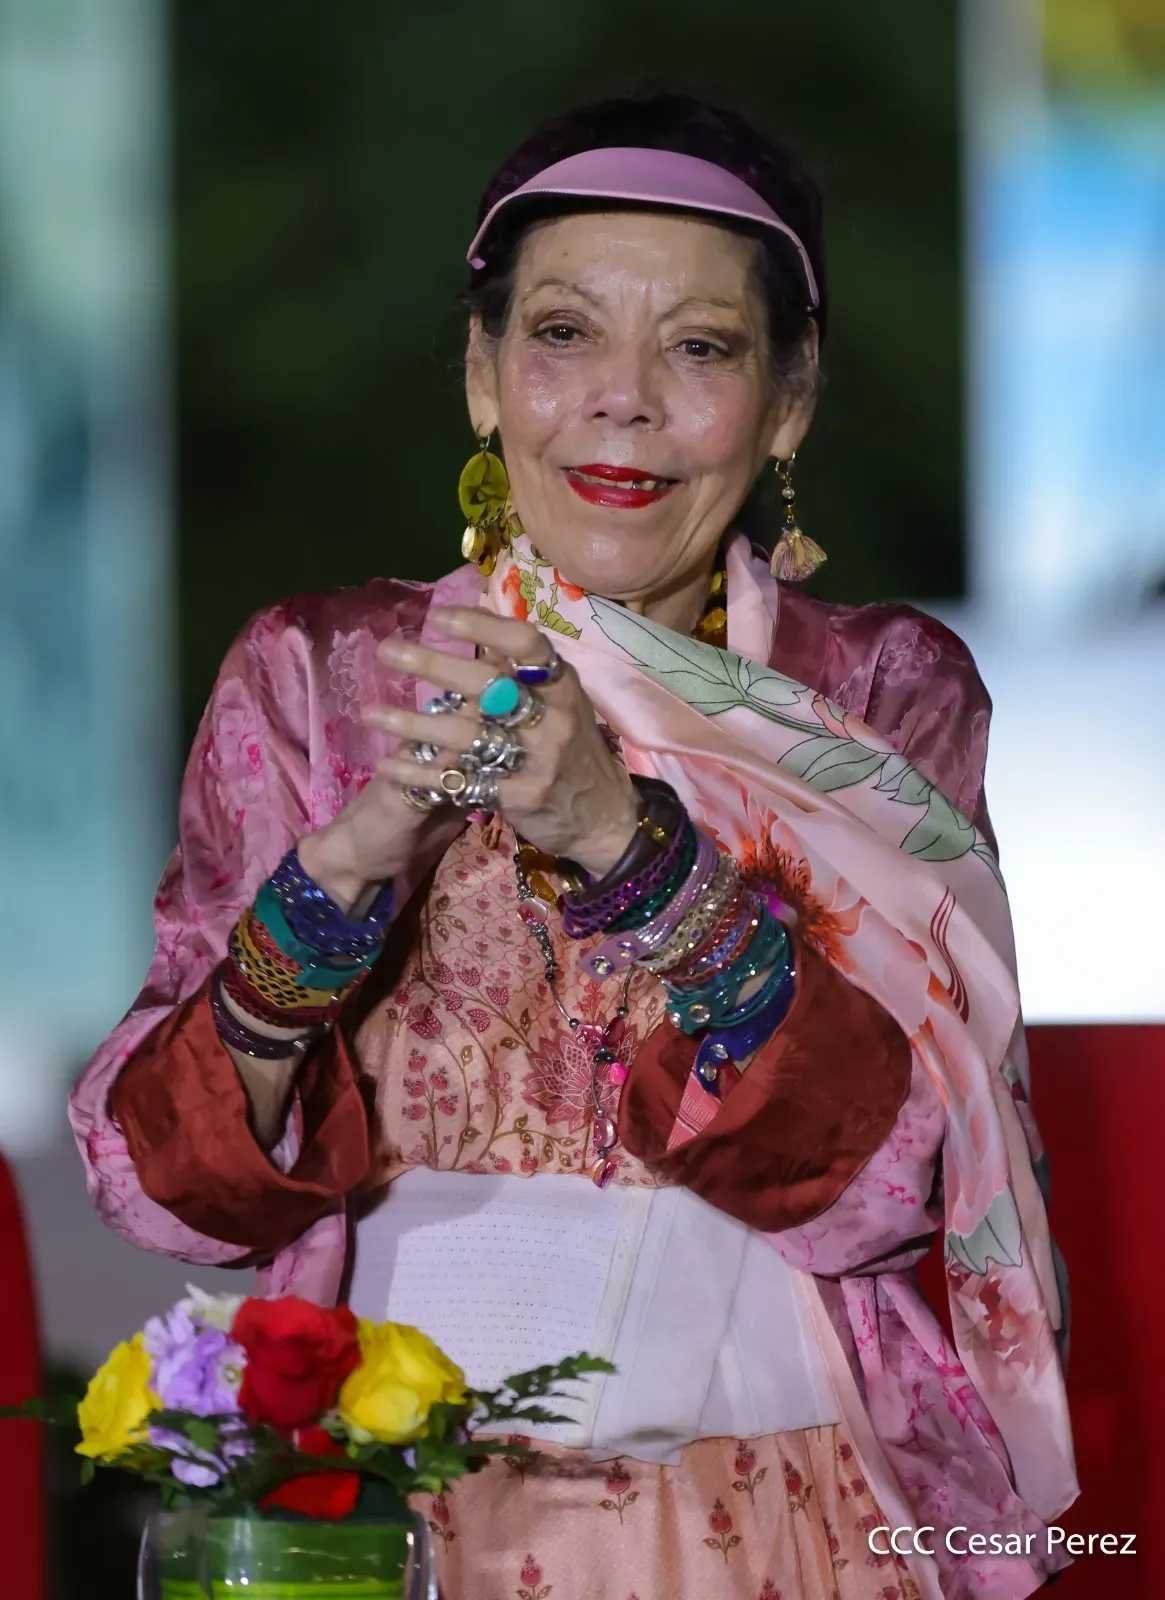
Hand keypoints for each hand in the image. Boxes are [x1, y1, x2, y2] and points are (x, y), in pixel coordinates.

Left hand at [368, 607, 639, 876]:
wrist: (605, 819)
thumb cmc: (574, 753)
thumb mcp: (563, 706)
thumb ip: (524, 675)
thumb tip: (481, 628)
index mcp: (563, 686)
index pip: (525, 643)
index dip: (481, 625)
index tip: (438, 616)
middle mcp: (554, 717)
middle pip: (486, 684)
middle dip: (431, 664)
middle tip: (386, 651)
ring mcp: (538, 759)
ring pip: (466, 734)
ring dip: (412, 724)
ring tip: (369, 714)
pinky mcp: (521, 796)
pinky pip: (462, 781)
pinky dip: (422, 774)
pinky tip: (388, 767)